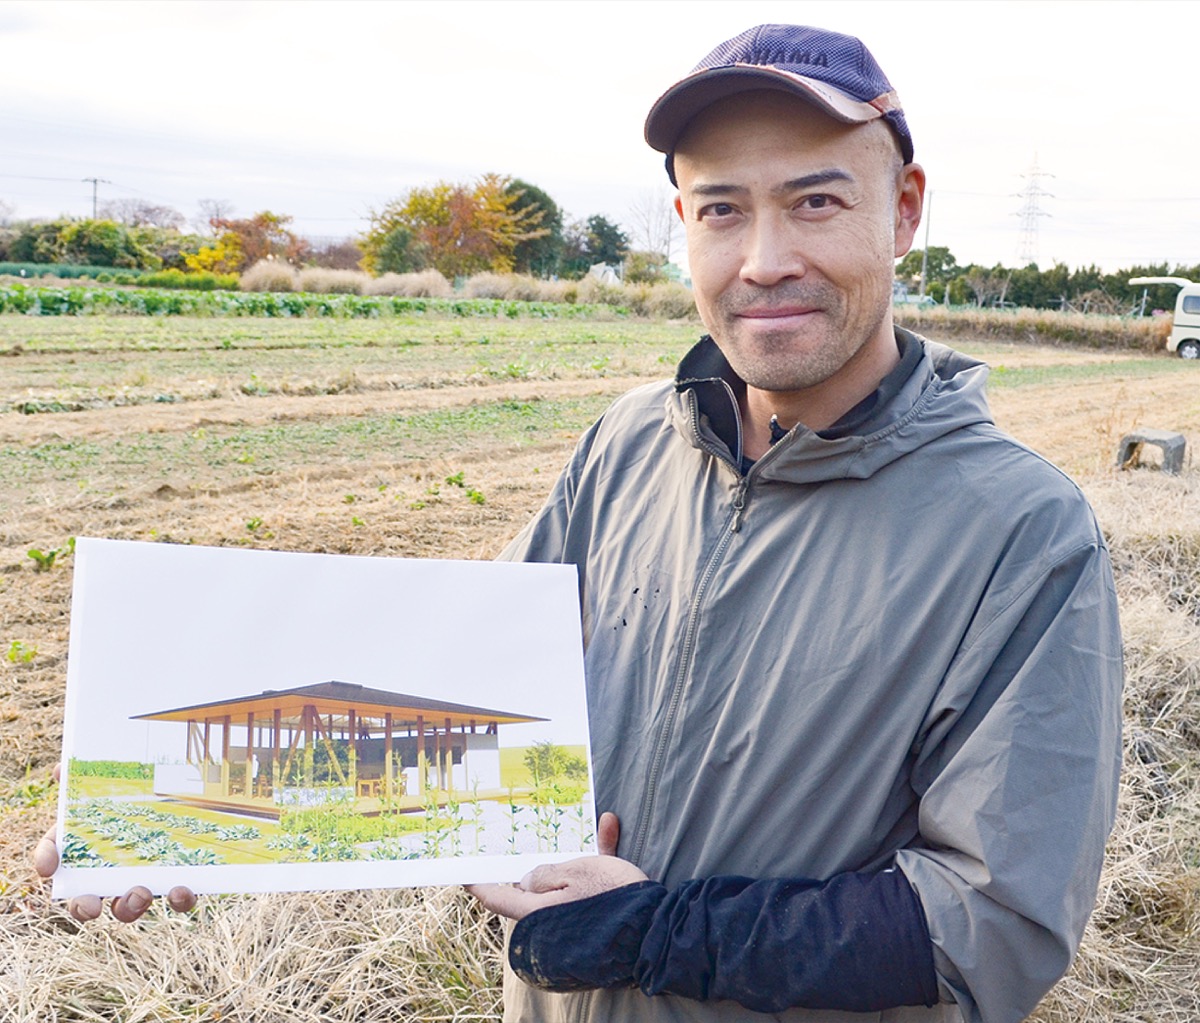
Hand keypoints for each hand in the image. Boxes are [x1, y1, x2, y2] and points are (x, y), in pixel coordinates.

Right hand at [31, 763, 197, 923]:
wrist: (177, 789)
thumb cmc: (133, 787)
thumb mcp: (108, 777)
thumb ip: (82, 773)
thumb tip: (61, 769)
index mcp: (83, 844)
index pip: (54, 854)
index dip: (47, 860)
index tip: (48, 868)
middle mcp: (108, 871)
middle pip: (86, 900)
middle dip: (85, 906)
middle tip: (92, 905)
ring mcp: (142, 878)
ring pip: (130, 906)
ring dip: (132, 906)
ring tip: (140, 892)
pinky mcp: (177, 878)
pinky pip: (178, 897)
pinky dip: (180, 898)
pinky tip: (183, 888)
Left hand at [467, 811, 648, 920]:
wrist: (654, 926)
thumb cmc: (611, 896)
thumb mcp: (575, 873)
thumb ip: (546, 876)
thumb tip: (526, 882)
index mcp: (539, 911)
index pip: (500, 898)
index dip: (480, 886)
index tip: (464, 876)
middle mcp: (552, 919)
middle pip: (532, 890)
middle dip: (532, 868)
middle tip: (525, 841)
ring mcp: (575, 918)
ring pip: (563, 882)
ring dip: (571, 857)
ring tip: (579, 825)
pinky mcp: (598, 915)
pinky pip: (590, 883)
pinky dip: (598, 857)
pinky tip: (610, 826)